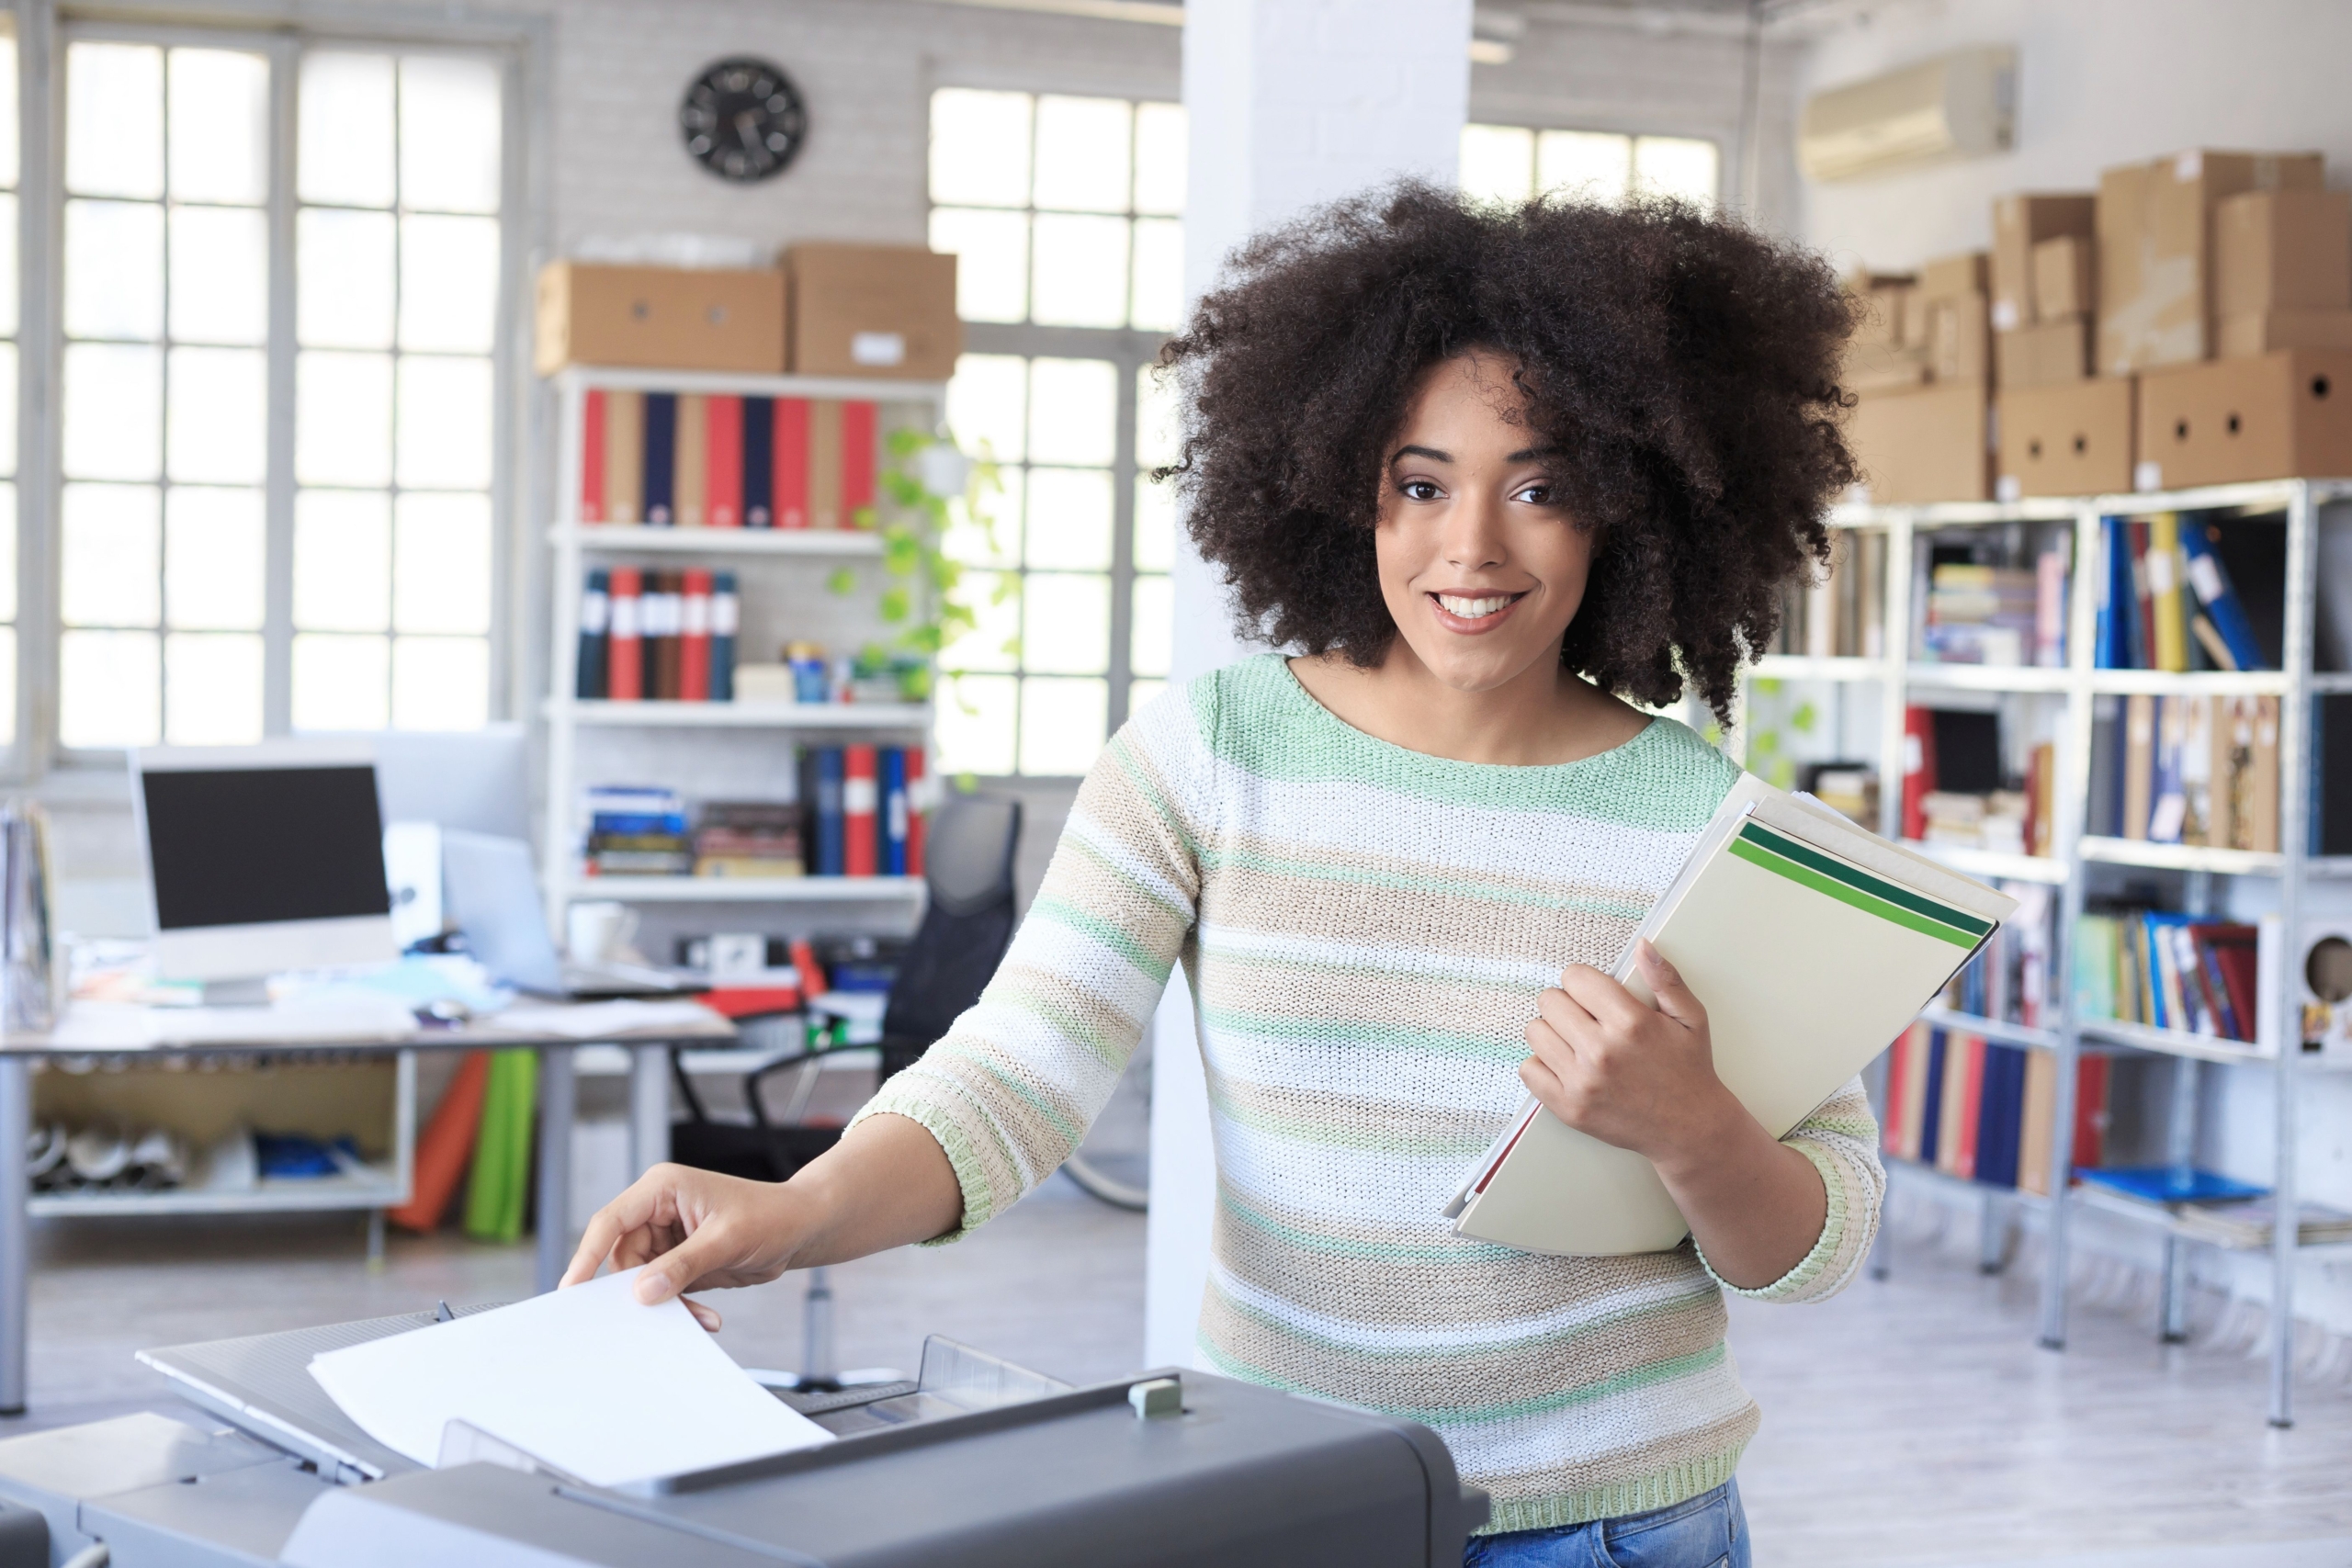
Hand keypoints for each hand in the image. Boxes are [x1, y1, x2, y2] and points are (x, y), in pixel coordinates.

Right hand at [560, 1163, 809, 1330]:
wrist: (801, 1227)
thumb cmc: (771, 1216)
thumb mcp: (726, 1240)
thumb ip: (682, 1266)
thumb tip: (641, 1291)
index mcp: (662, 1189)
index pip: (610, 1222)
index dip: (586, 1255)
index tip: (572, 1290)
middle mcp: (657, 1211)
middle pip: (622, 1259)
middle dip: (640, 1291)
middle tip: (661, 1316)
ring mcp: (667, 1238)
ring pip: (641, 1280)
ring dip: (665, 1303)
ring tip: (699, 1316)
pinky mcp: (679, 1261)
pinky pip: (662, 1290)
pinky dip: (679, 1306)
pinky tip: (705, 1317)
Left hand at [1519, 940, 1740, 1173]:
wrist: (1690, 1130)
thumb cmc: (1689, 1070)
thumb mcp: (1690, 1018)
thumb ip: (1665, 978)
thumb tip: (1642, 946)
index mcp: (1630, 1023)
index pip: (1575, 977)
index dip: (1584, 982)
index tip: (1594, 995)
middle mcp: (1602, 1051)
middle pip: (1549, 1001)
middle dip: (1567, 1005)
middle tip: (1586, 1020)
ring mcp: (1583, 1082)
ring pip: (1535, 1032)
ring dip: (1552, 1033)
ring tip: (1576, 1042)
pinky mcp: (1569, 1108)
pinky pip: (1529, 1070)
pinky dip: (1543, 1065)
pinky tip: (1567, 1066)